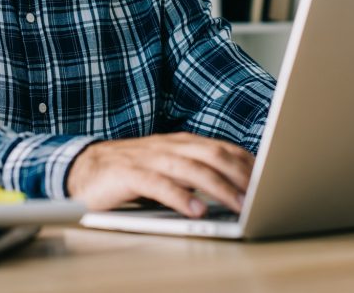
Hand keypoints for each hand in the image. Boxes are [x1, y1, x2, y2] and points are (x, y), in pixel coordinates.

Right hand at [66, 132, 254, 217]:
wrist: (83, 169)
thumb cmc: (130, 172)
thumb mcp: (167, 169)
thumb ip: (195, 173)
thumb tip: (233, 188)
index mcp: (180, 143)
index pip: (222, 147)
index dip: (247, 161)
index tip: (271, 176)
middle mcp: (168, 146)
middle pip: (212, 155)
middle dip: (241, 174)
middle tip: (263, 193)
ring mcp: (148, 158)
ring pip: (191, 169)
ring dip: (219, 188)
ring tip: (240, 205)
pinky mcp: (129, 174)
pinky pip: (159, 185)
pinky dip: (180, 197)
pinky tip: (197, 211)